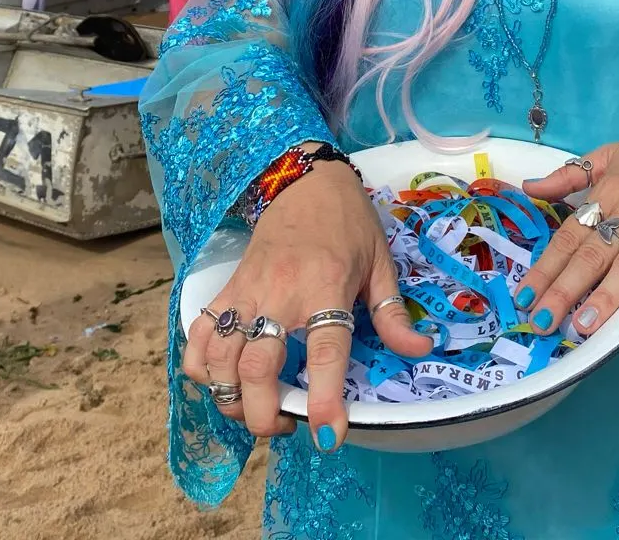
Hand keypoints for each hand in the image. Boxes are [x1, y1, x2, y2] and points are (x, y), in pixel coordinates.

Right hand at [188, 158, 429, 447]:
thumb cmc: (347, 223)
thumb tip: (419, 349)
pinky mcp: (225, 290)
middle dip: (263, 413)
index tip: (325, 436)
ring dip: (231, 399)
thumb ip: (393, 313)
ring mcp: (246, 293)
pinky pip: (199, 337)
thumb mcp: (381, 263)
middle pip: (257, 368)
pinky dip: (201, 368)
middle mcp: (280, 294)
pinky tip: (223, 380)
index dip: (323, 398)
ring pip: (220, 360)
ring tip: (256, 408)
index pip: (324, 351)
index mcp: (326, 288)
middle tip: (284, 426)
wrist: (304, 181)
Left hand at [515, 133, 618, 339]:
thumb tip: (529, 187)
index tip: (524, 298)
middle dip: (565, 290)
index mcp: (607, 194)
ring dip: (607, 296)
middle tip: (542, 322)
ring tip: (584, 325)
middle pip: (593, 255)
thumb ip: (570, 175)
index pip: (569, 237)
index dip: (546, 268)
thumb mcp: (609, 155)